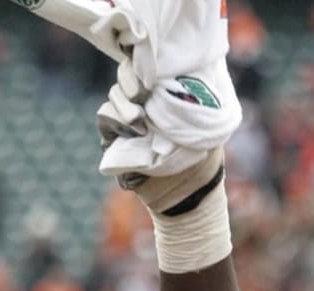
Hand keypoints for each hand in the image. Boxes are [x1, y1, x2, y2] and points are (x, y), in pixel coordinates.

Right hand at [96, 57, 224, 215]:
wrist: (192, 197)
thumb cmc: (204, 162)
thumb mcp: (208, 130)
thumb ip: (198, 107)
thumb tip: (194, 83)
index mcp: (162, 100)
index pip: (143, 72)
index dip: (141, 70)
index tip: (150, 79)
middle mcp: (141, 109)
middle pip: (122, 83)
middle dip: (128, 86)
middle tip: (141, 96)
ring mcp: (126, 127)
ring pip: (111, 105)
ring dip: (122, 109)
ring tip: (138, 122)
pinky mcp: (114, 146)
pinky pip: (105, 128)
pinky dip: (114, 126)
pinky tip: (131, 133)